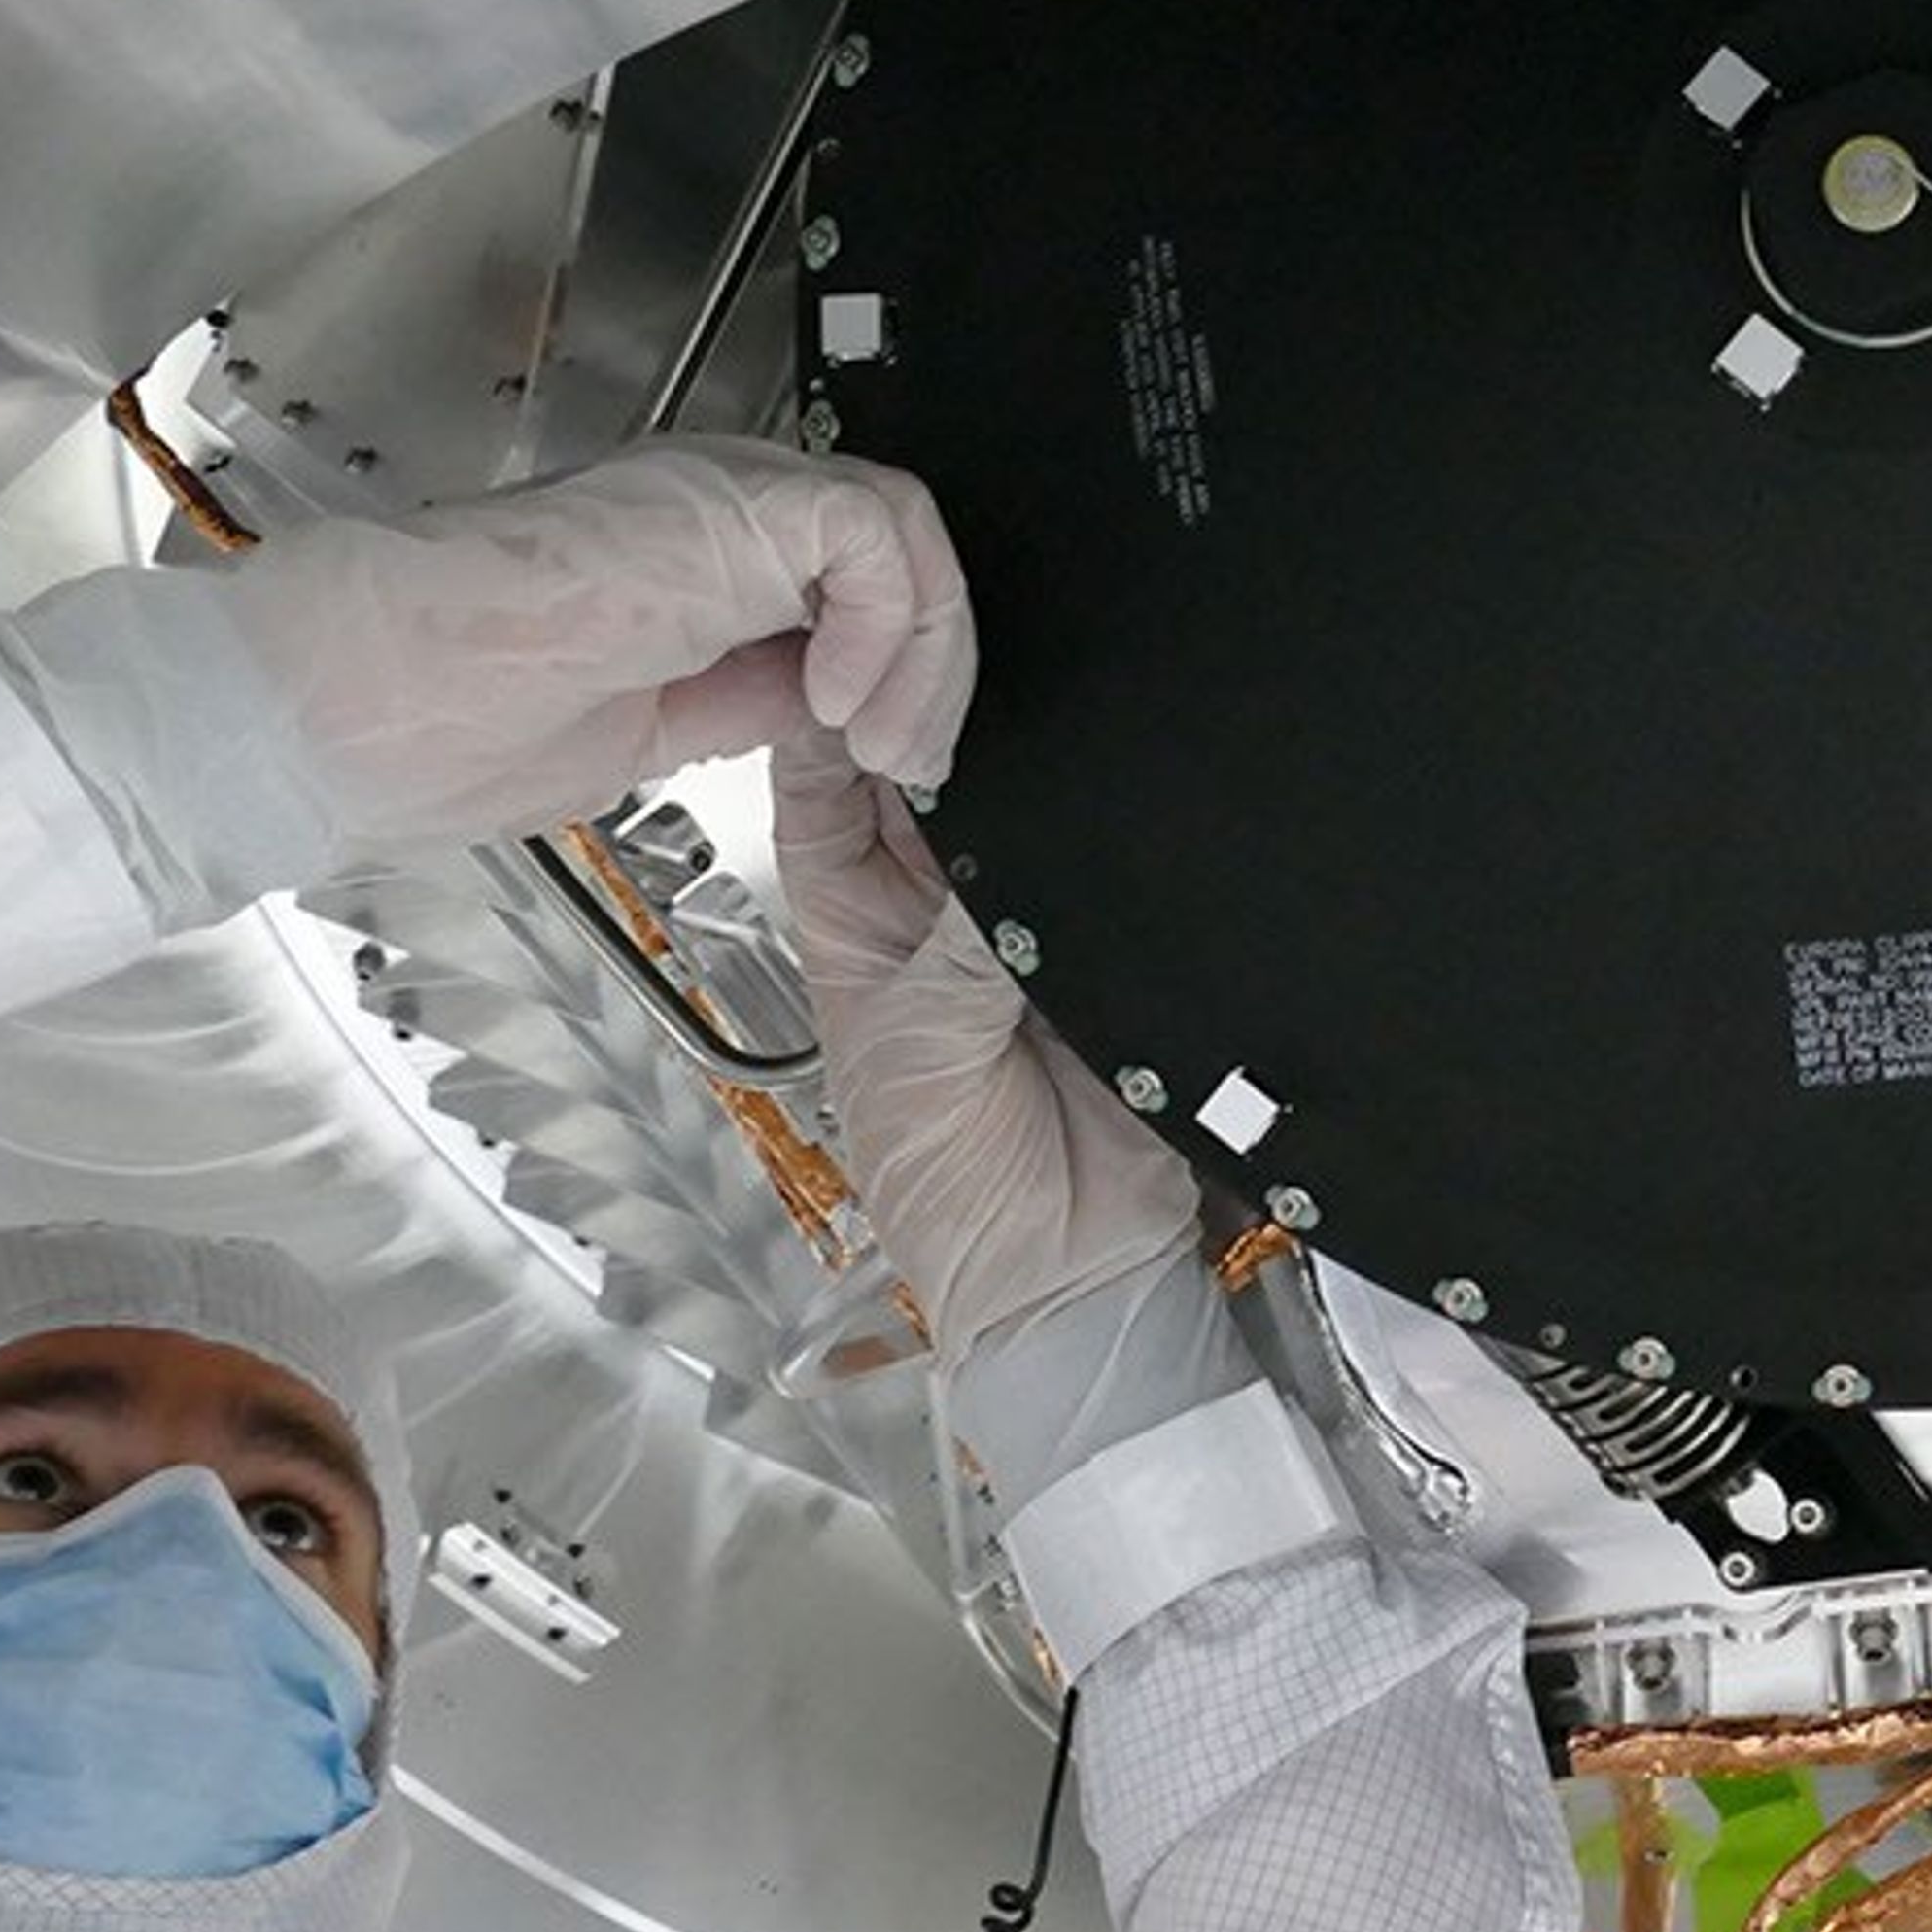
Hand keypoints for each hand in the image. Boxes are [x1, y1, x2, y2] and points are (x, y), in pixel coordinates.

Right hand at [8, 439, 973, 923]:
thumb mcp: (633, 737)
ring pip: (896, 529)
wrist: (334, 713)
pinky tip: (842, 705)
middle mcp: (705, 513)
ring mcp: (711, 500)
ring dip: (926, 652)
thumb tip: (805, 708)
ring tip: (892, 746)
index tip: (894, 768)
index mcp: (678, 561)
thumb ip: (726, 703)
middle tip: (916, 765)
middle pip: (886, 550)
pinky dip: (892, 623)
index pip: (842, 588)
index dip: (896, 675)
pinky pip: (872, 532)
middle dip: (932, 666)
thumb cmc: (424, 732)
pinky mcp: (718, 508)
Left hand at [766, 728, 1201, 1353]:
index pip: (825, 790)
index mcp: (852, 929)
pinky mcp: (1106, 947)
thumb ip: (960, 940)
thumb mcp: (921, 1049)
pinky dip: (1107, 835)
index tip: (857, 660)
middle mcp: (933, 914)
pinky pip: (1104, 869)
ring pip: (1017, 812)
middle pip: (926, 779)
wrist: (1072, 1270)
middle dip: (937, 724)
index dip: (832, 721)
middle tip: (959, 672)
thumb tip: (997, 848)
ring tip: (1033, 734)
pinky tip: (1106, 800)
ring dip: (1026, 778)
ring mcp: (1022, 926)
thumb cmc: (954, 1194)